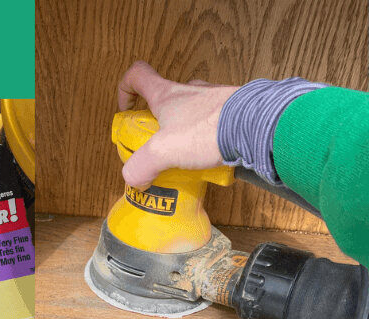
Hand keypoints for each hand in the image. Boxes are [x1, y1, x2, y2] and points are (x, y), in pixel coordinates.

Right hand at [118, 61, 238, 187]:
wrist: (256, 127)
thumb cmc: (208, 130)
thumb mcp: (163, 151)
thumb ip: (142, 165)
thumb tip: (134, 178)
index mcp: (168, 95)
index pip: (138, 75)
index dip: (126, 89)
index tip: (127, 110)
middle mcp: (191, 92)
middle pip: (166, 98)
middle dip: (158, 120)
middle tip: (158, 144)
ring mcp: (214, 100)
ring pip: (192, 110)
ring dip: (185, 130)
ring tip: (186, 156)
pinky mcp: (234, 112)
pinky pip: (215, 123)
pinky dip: (209, 139)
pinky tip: (211, 158)